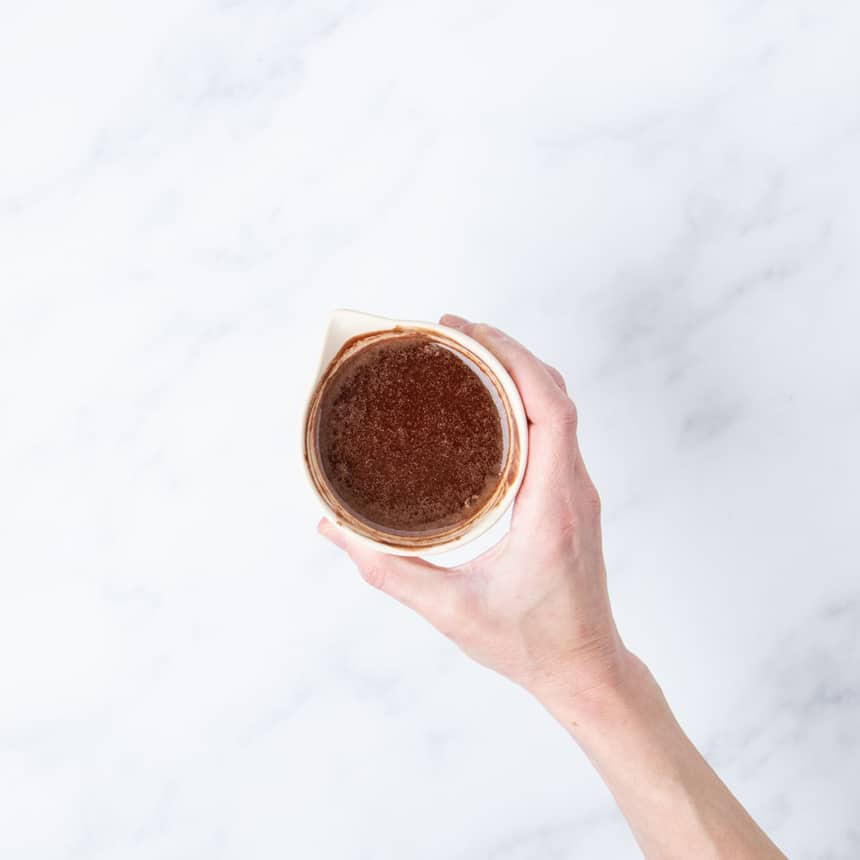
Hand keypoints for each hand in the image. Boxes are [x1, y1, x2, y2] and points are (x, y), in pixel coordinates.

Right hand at [318, 313, 625, 707]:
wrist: (585, 669)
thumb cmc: (528, 644)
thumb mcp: (449, 610)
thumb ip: (386, 570)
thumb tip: (334, 530)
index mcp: (550, 507)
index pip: (549, 407)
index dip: (512, 358)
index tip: (466, 332)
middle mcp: (573, 489)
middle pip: (555, 392)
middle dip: (507, 350)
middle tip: (453, 331)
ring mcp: (579, 491)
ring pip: (560, 407)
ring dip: (520, 371)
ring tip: (467, 353)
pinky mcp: (573, 499)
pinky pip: (557, 429)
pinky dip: (528, 399)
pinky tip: (490, 402)